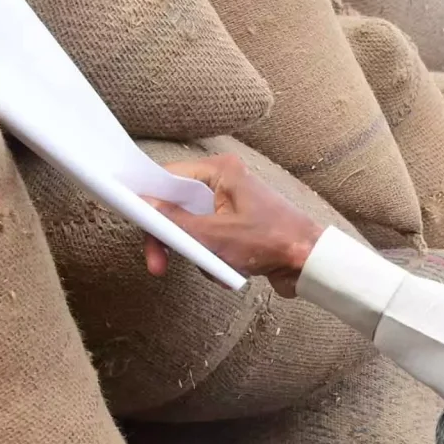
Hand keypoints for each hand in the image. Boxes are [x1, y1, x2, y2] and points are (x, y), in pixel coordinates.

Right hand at [141, 154, 323, 295]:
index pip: (169, 177)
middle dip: (173, 240)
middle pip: (177, 206)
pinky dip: (214, 259)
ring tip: (219, 267)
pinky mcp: (237, 226)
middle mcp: (225, 182)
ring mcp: (231, 205)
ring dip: (199, 254)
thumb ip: (176, 222)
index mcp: (221, 171)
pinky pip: (209, 241)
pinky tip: (231, 271)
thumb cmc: (272, 241)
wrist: (310, 264)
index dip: (148, 197)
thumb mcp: (215, 236)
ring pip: (192, 229)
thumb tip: (146, 207)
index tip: (133, 216)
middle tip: (158, 264)